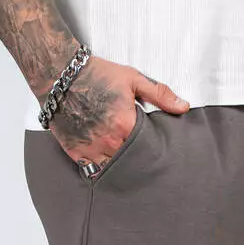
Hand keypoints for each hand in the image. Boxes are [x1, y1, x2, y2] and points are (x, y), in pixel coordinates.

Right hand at [44, 55, 189, 170]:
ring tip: (121, 157)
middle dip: (135, 158)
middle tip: (138, 155)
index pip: (146, 148)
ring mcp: (92, 150)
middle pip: (130, 161)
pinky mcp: (77, 153)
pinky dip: (99, 167)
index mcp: (125, 125)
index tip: (151, 146)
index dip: (149, 147)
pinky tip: (105, 160)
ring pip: (112, 168)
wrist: (60, 74)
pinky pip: (92, 170)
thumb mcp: (132, 79)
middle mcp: (109, 141)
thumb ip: (160, 95)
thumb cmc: (96, 74)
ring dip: (118, 164)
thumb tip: (183, 107)